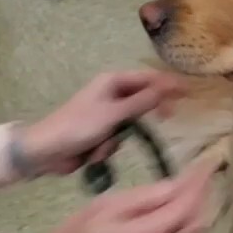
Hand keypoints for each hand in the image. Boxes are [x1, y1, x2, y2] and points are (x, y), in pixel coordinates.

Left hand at [22, 70, 184, 174]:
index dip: (168, 84)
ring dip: (119, 138)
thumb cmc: (78, 127)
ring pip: (130, 123)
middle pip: (141, 99)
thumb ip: (142, 102)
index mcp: (112, 82)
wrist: (45, 151)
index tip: (188, 92)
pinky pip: (117, 138)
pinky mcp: (100, 132)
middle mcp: (110, 94)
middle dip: (148, 112)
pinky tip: (93, 153)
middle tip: (167, 118)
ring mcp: (105, 114)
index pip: (148, 78)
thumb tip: (166, 87)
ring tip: (102, 146)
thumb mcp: (113, 114)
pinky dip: (108, 147)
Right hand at [39, 159, 214, 232]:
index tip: (207, 161)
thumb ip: (143, 197)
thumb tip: (176, 184)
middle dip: (204, 194)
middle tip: (204, 169)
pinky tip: (188, 206)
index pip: (183, 207)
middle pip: (195, 222)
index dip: (199, 183)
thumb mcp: (105, 206)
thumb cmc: (80, 231)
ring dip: (201, 207)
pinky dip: (192, 221)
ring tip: (199, 183)